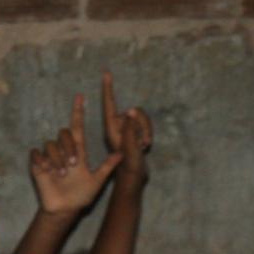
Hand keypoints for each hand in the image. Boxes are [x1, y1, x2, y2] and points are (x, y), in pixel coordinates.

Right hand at [29, 92, 122, 215]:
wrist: (65, 209)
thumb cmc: (81, 196)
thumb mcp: (96, 182)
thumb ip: (107, 167)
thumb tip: (121, 154)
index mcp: (78, 152)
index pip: (77, 127)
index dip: (78, 112)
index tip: (80, 96)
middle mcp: (64, 151)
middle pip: (64, 133)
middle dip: (68, 147)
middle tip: (72, 164)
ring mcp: (50, 157)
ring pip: (50, 144)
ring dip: (57, 158)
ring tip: (62, 174)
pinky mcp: (38, 164)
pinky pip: (37, 153)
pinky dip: (42, 160)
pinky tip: (47, 170)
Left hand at [102, 71, 152, 187]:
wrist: (133, 180)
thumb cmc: (129, 167)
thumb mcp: (130, 148)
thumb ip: (131, 129)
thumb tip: (132, 111)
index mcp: (112, 128)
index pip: (109, 104)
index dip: (108, 88)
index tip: (106, 73)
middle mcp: (118, 126)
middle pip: (134, 112)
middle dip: (143, 125)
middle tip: (143, 142)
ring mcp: (127, 130)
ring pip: (141, 118)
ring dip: (146, 131)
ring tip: (143, 146)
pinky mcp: (134, 134)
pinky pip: (144, 125)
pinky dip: (148, 134)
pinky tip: (144, 146)